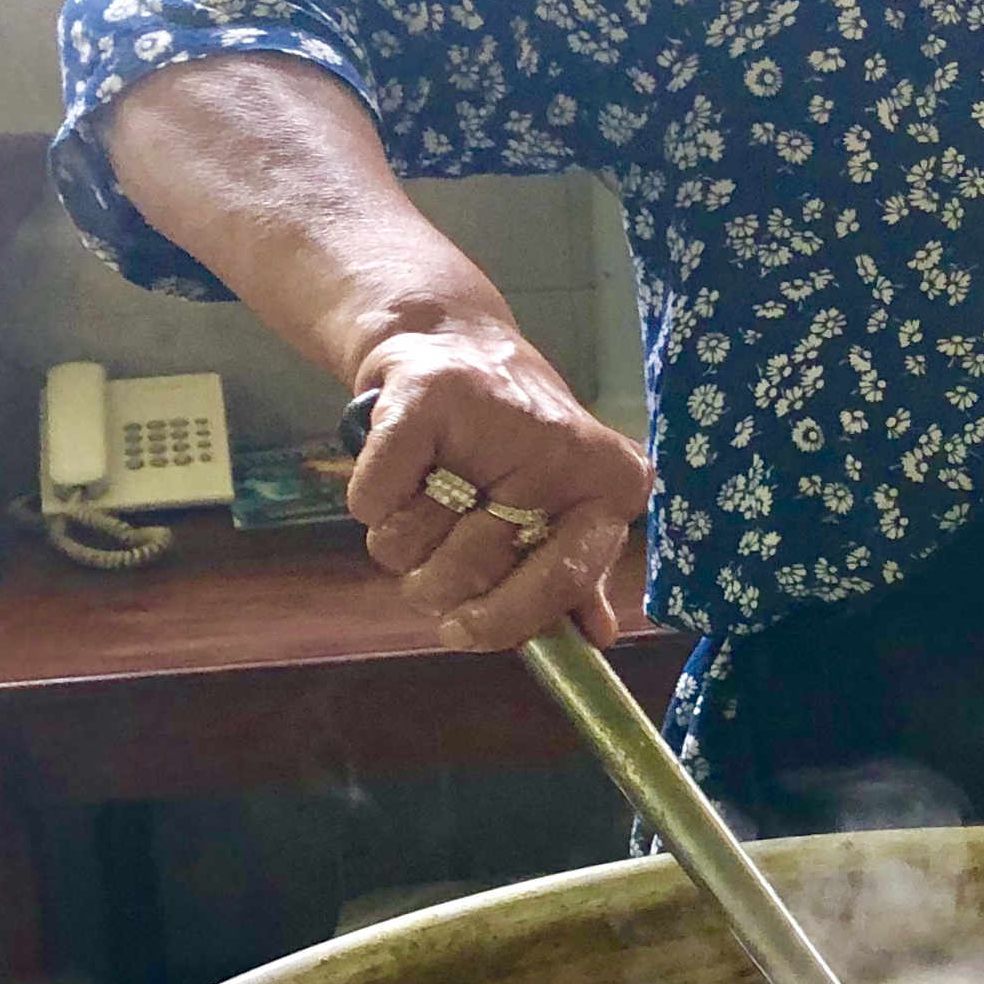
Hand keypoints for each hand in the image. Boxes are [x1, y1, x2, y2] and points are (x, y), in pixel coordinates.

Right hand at [344, 320, 652, 651]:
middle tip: (442, 539)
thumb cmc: (508, 442)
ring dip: (404, 536)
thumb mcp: (555, 507)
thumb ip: (573, 576)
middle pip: (474, 575)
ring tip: (428, 489)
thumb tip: (595, 638)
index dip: (507, 619)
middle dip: (441, 578)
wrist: (451, 345)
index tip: (462, 629)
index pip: (564, 582)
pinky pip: (372, 504)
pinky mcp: (424, 400)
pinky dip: (372, 497)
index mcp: (612, 486)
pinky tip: (398, 465)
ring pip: (411, 547)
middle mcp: (568, 452)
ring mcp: (498, 421)